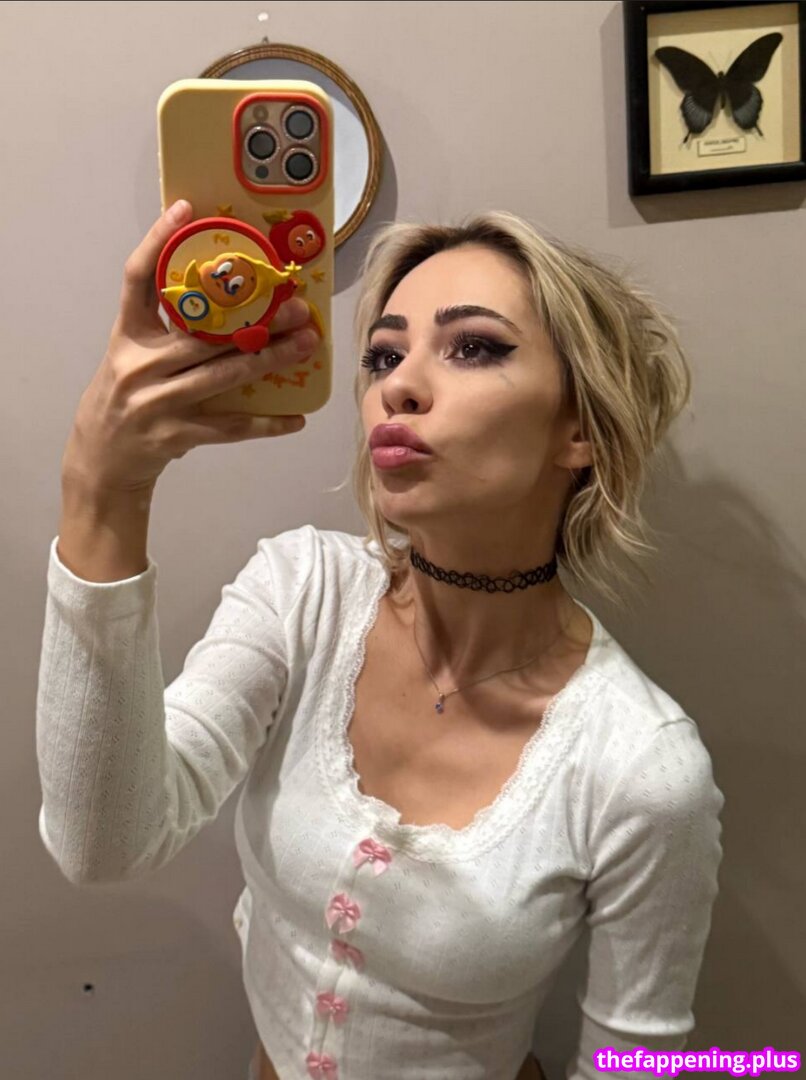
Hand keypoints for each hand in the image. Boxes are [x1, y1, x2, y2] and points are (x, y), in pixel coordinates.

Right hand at [61, 199, 319, 496]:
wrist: (101, 460)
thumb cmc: (126, 398)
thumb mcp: (131, 356)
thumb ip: (165, 330)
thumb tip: (226, 298)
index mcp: (127, 336)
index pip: (137, 278)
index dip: (157, 240)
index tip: (185, 209)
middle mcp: (140, 364)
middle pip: (204, 332)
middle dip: (256, 318)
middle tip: (297, 304)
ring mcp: (157, 401)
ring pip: (224, 375)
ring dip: (271, 359)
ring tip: (306, 345)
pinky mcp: (176, 434)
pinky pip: (230, 427)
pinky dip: (266, 423)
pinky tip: (296, 418)